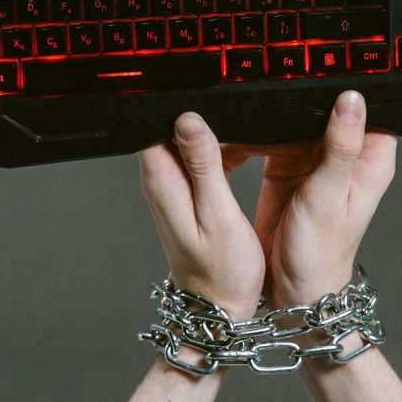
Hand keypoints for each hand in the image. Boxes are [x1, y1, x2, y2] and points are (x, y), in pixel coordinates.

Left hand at [138, 113, 264, 320]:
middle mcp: (161, 180)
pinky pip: (200, 157)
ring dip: (216, 130)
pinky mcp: (187, 193)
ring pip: (188, 139)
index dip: (177, 103)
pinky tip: (244, 148)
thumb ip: (204, 166)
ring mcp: (173, 187)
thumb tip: (188, 120)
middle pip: (172, 127)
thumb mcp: (218, 215)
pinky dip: (221, 149)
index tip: (209, 94)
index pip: (154, 123)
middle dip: (203, 112)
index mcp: (164, 181)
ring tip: (247, 129)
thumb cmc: (222, 272)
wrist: (216, 307)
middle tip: (239, 111)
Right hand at [253, 91, 396, 307]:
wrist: (293, 284)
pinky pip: (275, 135)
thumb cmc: (321, 252)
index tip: (325, 72)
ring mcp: (314, 159)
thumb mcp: (329, 196)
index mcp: (368, 159)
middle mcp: (343, 155)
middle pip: (329, 108)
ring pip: (300, 118)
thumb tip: (351, 100)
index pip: (370, 109)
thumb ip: (340, 148)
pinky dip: (262, 129)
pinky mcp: (287, 165)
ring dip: (282, 110)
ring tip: (262, 98)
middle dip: (308, 94)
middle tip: (282, 78)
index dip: (352, 89)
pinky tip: (250, 122)